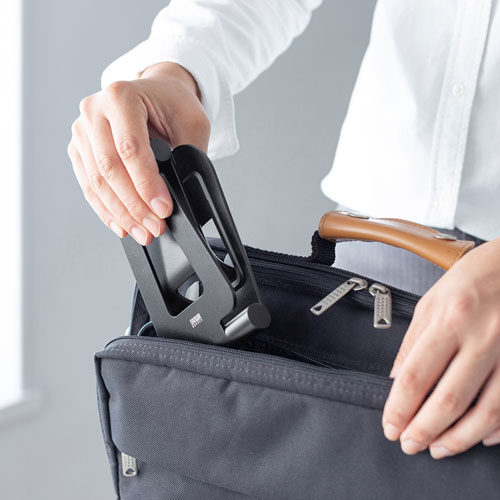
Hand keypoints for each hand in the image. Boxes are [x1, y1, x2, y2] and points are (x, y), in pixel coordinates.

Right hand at [68, 62, 209, 244]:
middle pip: (109, 168)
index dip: (146, 184)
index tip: (162, 209)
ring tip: (142, 232)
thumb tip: (181, 191)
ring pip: (96, 182)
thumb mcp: (193, 122)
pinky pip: (89, 186)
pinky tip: (122, 225)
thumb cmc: (173, 105)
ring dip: (120, 213)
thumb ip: (189, 153)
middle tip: (154, 227)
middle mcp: (94, 111)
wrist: (156, 94)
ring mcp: (82, 131)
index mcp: (121, 96)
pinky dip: (106, 210)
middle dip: (134, 205)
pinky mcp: (79, 149)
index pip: (130, 148)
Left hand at [382, 236, 499, 457]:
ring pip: (485, 411)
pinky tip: (477, 437)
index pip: (415, 375)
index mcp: (450, 320)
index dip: (399, 408)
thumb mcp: (431, 302)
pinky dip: (495, 428)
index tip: (391, 426)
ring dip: (458, 438)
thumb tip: (396, 380)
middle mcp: (482, 338)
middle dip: (424, 429)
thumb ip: (412, 343)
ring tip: (438, 448)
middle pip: (448, 399)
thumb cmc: (472, 279)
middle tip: (410, 444)